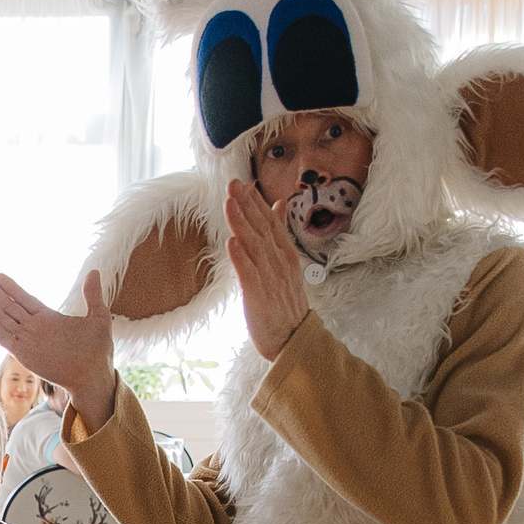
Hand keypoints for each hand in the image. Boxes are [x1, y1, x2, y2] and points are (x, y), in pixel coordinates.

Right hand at [0, 270, 115, 405]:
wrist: (94, 376)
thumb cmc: (98, 351)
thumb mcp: (99, 318)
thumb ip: (93, 296)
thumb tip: (94, 272)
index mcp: (49, 319)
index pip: (25, 299)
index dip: (11, 288)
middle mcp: (35, 328)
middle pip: (9, 306)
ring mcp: (29, 341)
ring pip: (3, 320)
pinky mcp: (25, 354)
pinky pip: (5, 339)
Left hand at [224, 178, 309, 360]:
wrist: (294, 339)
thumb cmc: (285, 302)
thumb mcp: (285, 263)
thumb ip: (279, 234)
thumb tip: (277, 205)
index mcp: (285, 254)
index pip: (270, 222)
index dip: (255, 202)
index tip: (242, 183)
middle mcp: (279, 263)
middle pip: (261, 229)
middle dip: (246, 205)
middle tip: (233, 183)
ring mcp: (270, 279)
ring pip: (254, 246)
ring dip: (241, 224)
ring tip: (229, 203)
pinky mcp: (259, 296)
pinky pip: (249, 274)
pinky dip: (241, 258)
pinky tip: (232, 242)